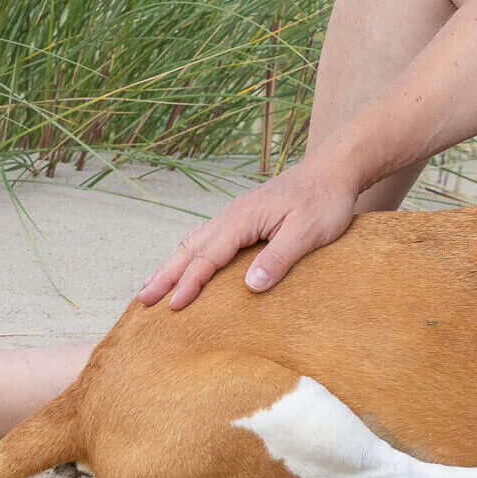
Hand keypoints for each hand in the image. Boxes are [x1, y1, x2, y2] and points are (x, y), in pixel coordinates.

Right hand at [136, 152, 361, 310]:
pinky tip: (187, 264)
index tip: (172, 307)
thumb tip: (250, 287)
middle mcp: (232, 215)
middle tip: (142, 300)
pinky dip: (190, 254)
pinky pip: (207, 238)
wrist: (333, 170)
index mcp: (243, 219)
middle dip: (165, 275)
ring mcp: (236, 215)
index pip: (208, 257)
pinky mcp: (245, 218)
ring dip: (172, 264)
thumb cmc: (324, 200)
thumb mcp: (308, 232)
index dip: (189, 284)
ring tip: (152, 286)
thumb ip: (278, 258)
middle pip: (190, 248)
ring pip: (194, 241)